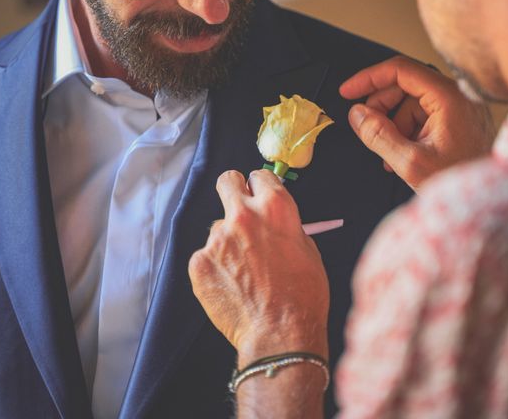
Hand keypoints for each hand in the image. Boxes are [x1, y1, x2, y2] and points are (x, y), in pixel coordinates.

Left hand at [189, 170, 329, 366]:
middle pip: (227, 181)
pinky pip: (206, 256)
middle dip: (233, 191)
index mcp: (275, 208)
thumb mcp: (308, 251)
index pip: (259, 175)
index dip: (260, 186)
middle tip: (239, 209)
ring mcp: (218, 239)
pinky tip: (232, 286)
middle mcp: (243, 215)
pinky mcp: (199, 262)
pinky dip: (217, 267)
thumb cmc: (302, 296)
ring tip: (244, 272)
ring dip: (228, 242)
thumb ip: (286, 228)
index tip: (259, 194)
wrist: (280, 333)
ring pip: (218, 228)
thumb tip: (274, 223)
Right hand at [340, 56, 495, 191]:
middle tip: (367, 130)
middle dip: (381, 108)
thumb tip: (356, 113)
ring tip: (389, 155)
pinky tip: (402, 156)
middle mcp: (457, 96)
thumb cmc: (459, 184)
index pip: (401, 70)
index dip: (369, 79)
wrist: (490, 205)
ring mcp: (459, 109)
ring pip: (412, 104)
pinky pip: (423, 117)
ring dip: (393, 125)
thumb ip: (379, 135)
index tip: (346, 92)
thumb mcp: (410, 162)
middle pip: (405, 86)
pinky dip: (407, 132)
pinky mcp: (458, 123)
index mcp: (449, 98)